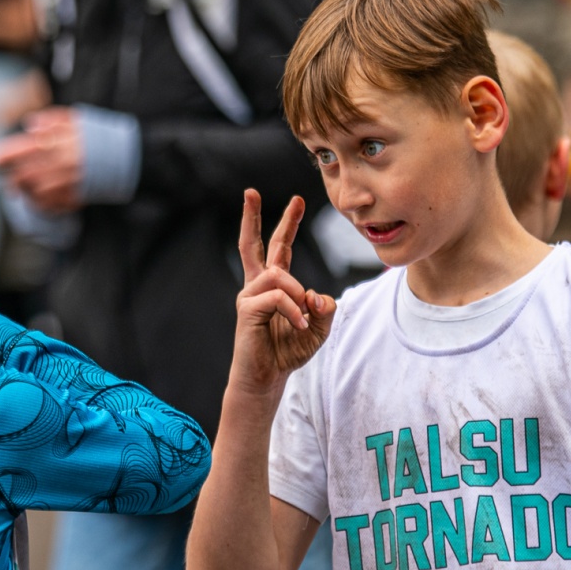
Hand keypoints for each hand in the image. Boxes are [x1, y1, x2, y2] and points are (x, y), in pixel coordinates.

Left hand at [0, 108, 83, 212]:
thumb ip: (50, 120)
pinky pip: (48, 205)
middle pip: (24, 175)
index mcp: (59, 141)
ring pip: (34, 192)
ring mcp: (68, 183)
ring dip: (24, 189)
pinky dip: (38, 202)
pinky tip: (37, 194)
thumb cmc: (92, 136)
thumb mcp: (73, 119)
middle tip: (7, 174)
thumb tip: (29, 125)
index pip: (23, 149)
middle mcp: (62, 163)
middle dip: (11, 175)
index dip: (4, 156)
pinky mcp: (74, 198)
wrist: (122, 158)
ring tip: (21, 184)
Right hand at [229, 190, 333, 394]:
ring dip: (297, 295)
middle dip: (252, 216)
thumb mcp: (319, 328)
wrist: (267, 378)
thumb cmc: (288, 352)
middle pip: (254, 244)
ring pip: (278, 274)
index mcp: (274, 285)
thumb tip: (316, 295)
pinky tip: (297, 326)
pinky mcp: (246, 309)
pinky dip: (293, 311)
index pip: (280, 248)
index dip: (288, 224)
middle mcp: (258, 286)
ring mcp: (250, 296)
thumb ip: (324, 308)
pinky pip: (277, 297)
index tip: (297, 200)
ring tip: (302, 319)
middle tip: (250, 191)